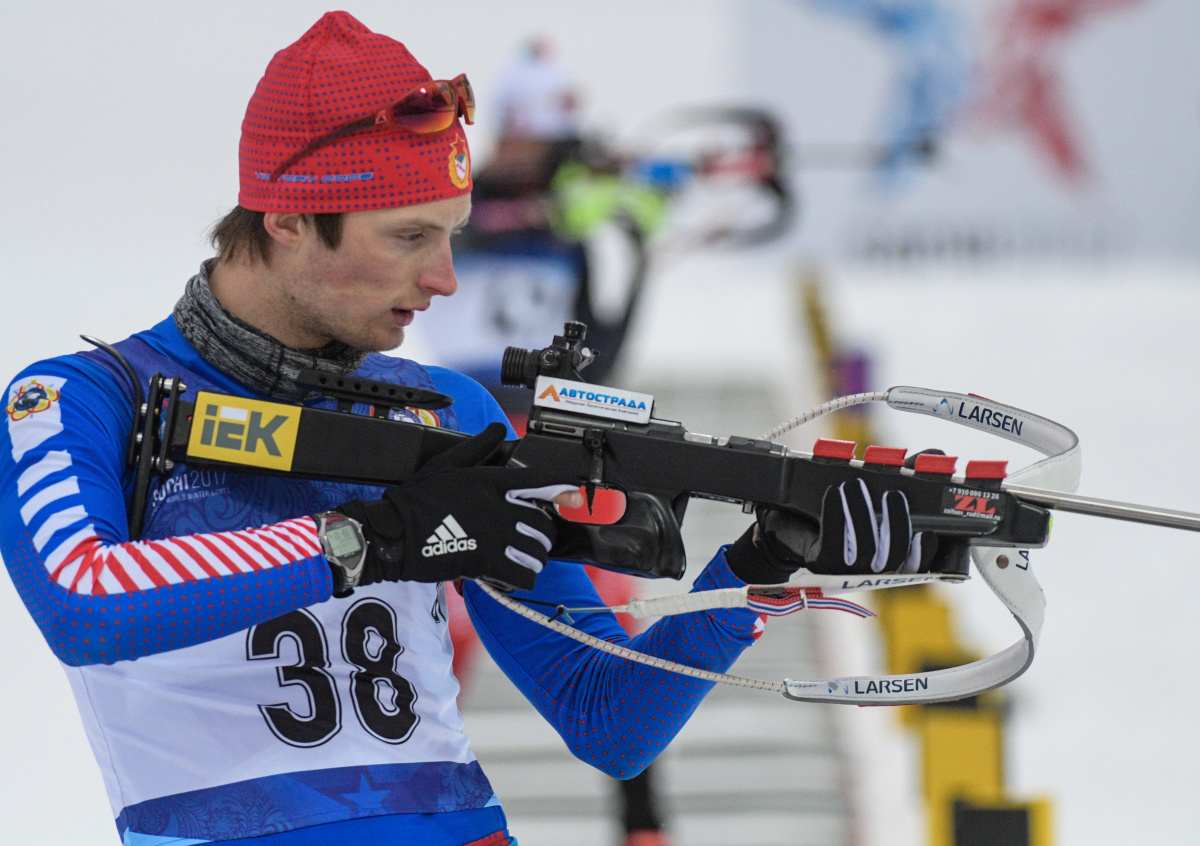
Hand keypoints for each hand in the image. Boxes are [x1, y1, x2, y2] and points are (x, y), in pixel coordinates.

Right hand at [332, 423, 579, 590]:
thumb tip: (498, 429)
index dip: (563, 487)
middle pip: (544, 522)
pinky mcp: (486, 563)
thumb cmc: (417, 498)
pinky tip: (515, 574)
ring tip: (525, 556)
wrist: (395, 533)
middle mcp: (499, 508)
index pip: (540, 481)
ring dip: (536, 555)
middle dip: (544, 531)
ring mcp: (495, 537)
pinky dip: (524, 577)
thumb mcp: (447, 462)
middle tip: (534, 536)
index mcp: (492, 481)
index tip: (575, 494)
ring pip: (538, 550)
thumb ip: (478, 446)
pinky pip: (524, 574)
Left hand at [726, 478, 968, 583]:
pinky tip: (834, 491)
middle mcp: (872, 569)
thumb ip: (905, 475)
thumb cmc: (835, 507)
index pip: (921, 563)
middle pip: (895, 559)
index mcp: (892, 557)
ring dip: (862, 513)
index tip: (929, 530)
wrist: (785, 522)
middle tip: (892, 493)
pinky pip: (832, 541)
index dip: (928, 552)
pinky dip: (836, 513)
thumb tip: (932, 455)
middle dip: (897, 525)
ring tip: (855, 484)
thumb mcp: (874, 489)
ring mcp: (845, 570)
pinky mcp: (820, 562)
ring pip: (864, 549)